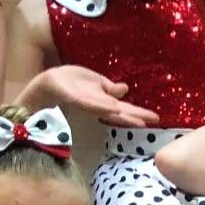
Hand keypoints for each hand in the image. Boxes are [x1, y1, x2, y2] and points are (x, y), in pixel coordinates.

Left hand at [22, 65, 162, 128]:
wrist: (48, 82)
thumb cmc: (71, 82)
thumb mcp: (94, 82)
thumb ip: (109, 89)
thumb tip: (125, 90)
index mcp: (103, 101)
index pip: (124, 108)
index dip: (139, 113)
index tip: (156, 118)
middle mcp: (96, 104)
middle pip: (119, 112)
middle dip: (135, 116)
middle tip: (152, 122)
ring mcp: (85, 102)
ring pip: (106, 110)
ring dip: (122, 115)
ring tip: (138, 120)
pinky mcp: (73, 97)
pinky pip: (88, 102)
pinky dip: (100, 105)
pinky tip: (112, 107)